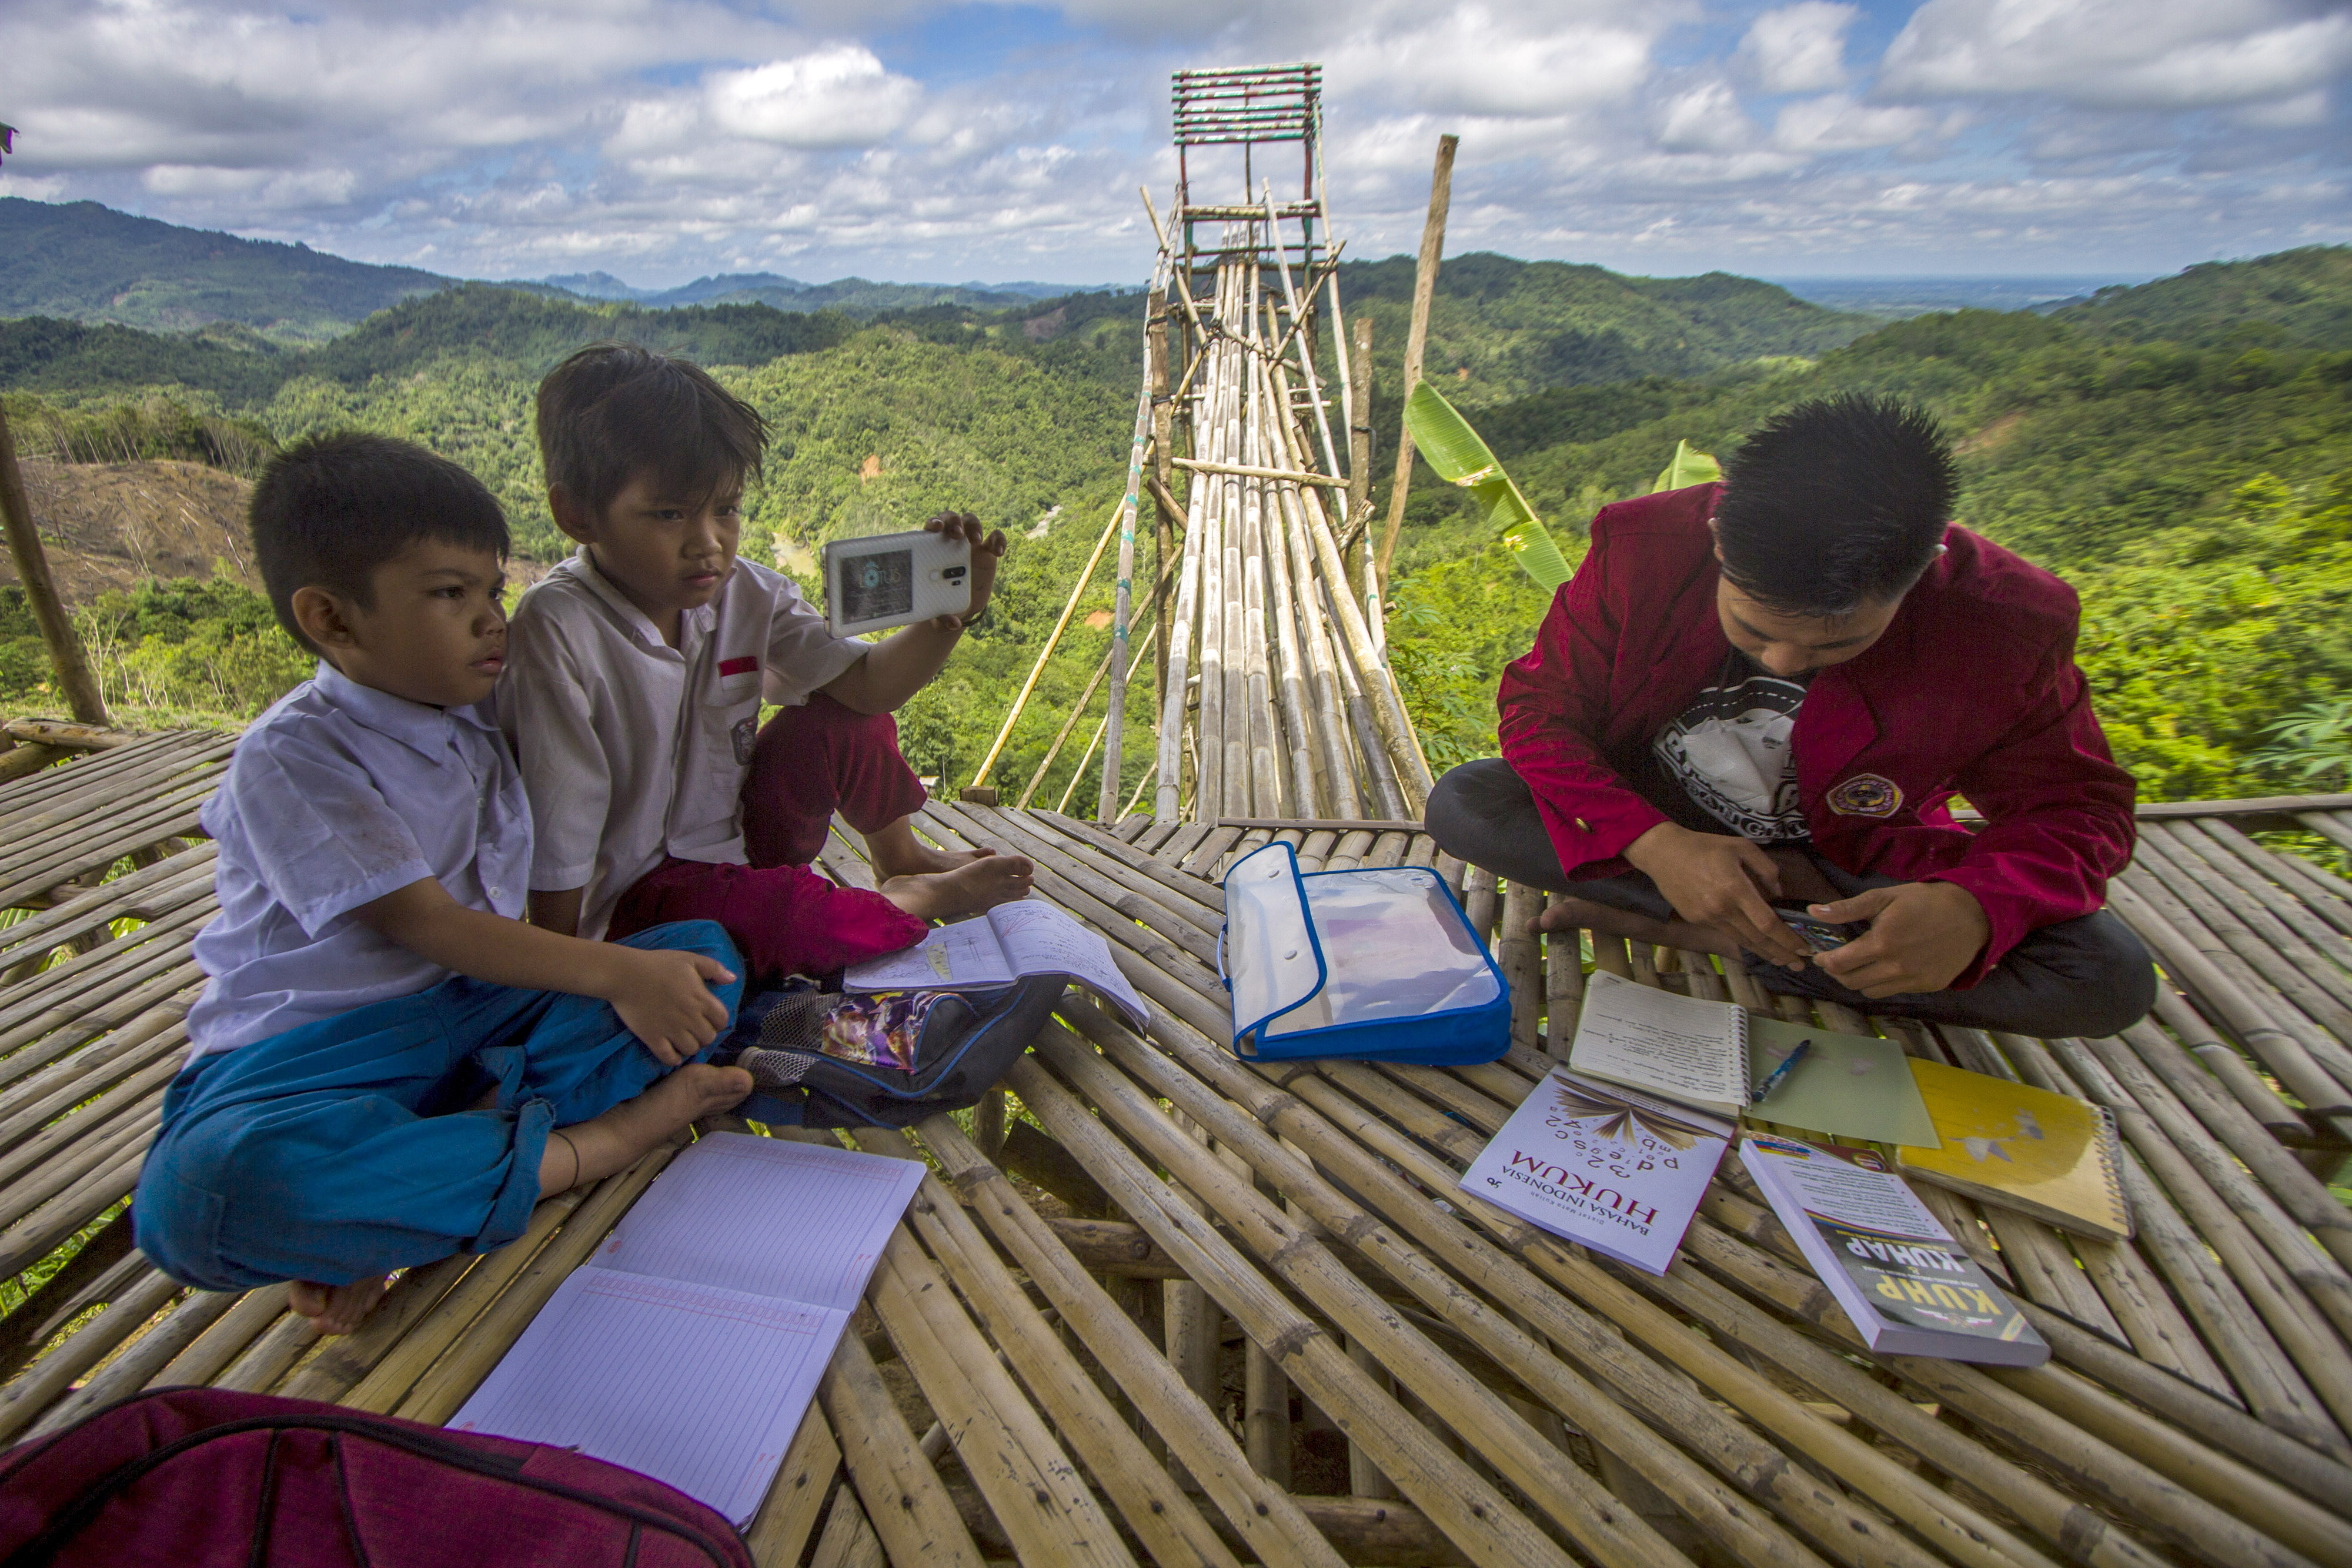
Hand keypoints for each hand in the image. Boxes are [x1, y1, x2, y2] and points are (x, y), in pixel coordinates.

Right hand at [601, 946, 735, 1064]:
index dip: (718, 1021)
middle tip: (696, 1029)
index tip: (709, 1018)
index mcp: (700, 998)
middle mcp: (688, 1016)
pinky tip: (672, 1050)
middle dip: (705, 1034)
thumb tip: (732, 979)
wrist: (624, 974)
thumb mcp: (689, 959)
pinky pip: (670, 1058)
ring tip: (684, 1038)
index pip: (722, 1020)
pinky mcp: (653, 1038)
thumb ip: (713, 968)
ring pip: (691, 1050)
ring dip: (690, 1046)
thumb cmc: (657, 964)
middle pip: (708, 1038)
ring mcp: (670, 1029)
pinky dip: (674, 1058)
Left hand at [925, 511, 1006, 627]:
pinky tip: (999, 551)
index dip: (934, 523)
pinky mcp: (987, 551)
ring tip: (975, 539)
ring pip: (971, 521)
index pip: (931, 527)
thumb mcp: (937, 614)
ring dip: (973, 525)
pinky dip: (999, 540)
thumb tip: (953, 623)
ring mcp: (969, 544)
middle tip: (956, 534)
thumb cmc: (940, 605)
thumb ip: (942, 619)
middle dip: (953, 521)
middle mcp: (949, 541)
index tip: (936, 528)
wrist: (957, 609)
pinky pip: (995, 537)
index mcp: (931, 549)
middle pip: (951, 518)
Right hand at [1623, 823, 1811, 967]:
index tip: (1804, 947)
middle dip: (1782, 953)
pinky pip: (1727, 933)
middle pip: (1758, 939)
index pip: (1767, 922)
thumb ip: (1766, 868)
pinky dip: (1745, 941)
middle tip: (1801, 963)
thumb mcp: (1741, 846)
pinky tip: (1757, 944)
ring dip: (1765, 953)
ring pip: (1742, 941)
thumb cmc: (1706, 847)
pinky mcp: (1697, 921)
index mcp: (1735, 888)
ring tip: (1783, 960)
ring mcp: (1708, 918)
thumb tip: (1778, 893)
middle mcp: (1722, 909)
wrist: (1664, 854)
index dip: (1787, 938)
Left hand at [1810, 882, 1989, 997]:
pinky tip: (1886, 967)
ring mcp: (1913, 980)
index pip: (1839, 964)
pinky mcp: (1928, 986)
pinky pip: (1894, 992)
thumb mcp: (1883, 897)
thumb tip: (1813, 912)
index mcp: (1881, 943)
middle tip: (1837, 960)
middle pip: (1851, 983)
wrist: (1971, 914)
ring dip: (1859, 980)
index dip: (1824, 961)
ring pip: (1870, 992)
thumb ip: (1846, 909)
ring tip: (1860, 964)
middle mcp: (1895, 967)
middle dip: (1837, 973)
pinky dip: (1883, 983)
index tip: (1821, 956)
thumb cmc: (1924, 901)